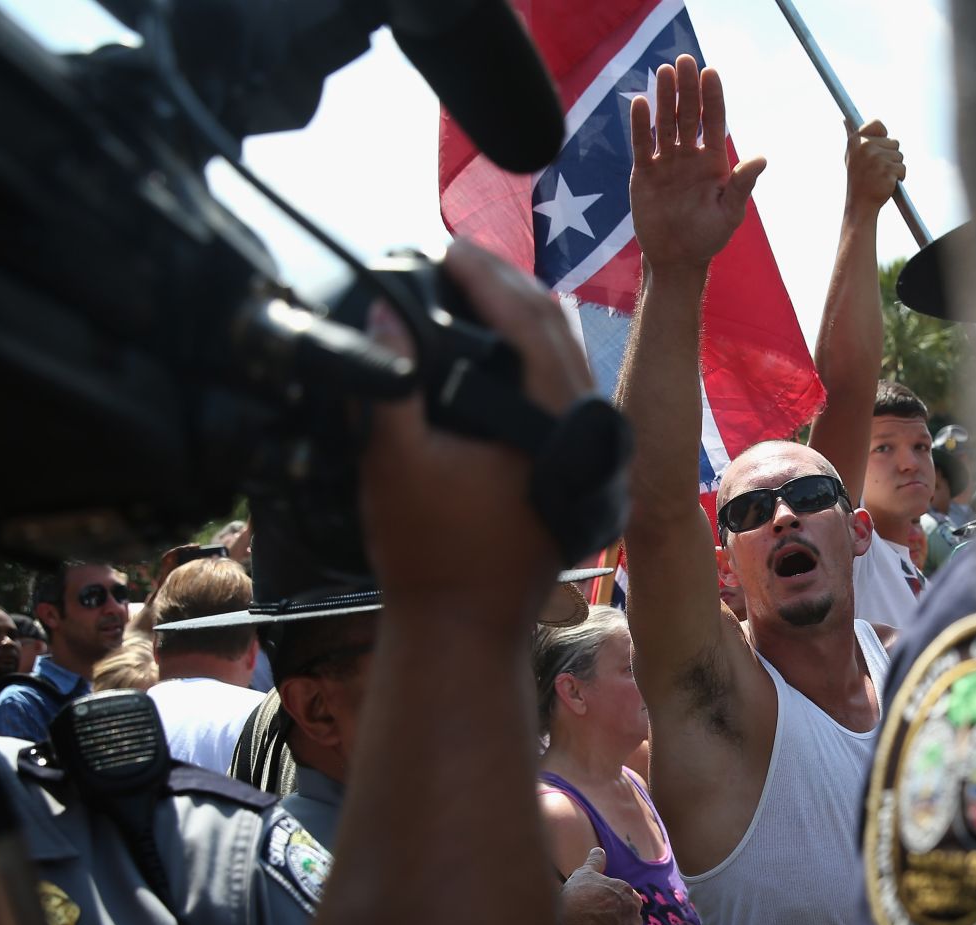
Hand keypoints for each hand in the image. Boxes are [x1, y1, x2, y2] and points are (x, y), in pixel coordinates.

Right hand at [360, 241, 596, 619]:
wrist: (467, 626)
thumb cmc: (429, 554)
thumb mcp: (394, 466)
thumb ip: (389, 389)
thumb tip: (386, 312)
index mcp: (556, 425)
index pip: (530, 324)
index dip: (486, 279)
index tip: (446, 248)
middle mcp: (587, 429)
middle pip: (554, 329)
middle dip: (505, 284)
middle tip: (455, 254)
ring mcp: (589, 446)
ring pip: (563, 354)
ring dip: (518, 314)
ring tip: (469, 283)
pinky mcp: (579, 461)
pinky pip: (560, 383)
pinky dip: (529, 351)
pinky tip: (492, 339)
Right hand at [561, 847, 643, 924]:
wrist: (572, 917)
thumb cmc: (577, 893)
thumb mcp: (585, 872)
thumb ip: (596, 861)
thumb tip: (599, 850)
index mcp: (626, 889)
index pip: (628, 898)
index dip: (615, 905)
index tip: (603, 909)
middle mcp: (633, 907)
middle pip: (631, 916)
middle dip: (621, 920)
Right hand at [629, 54, 765, 271]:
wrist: (677, 258)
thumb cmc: (709, 236)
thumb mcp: (730, 212)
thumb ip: (743, 184)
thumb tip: (762, 158)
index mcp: (714, 160)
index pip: (714, 121)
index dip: (712, 97)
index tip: (710, 72)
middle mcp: (690, 155)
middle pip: (688, 114)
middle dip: (687, 88)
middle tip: (684, 60)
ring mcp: (667, 161)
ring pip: (665, 123)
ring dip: (663, 98)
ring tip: (663, 71)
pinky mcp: (645, 172)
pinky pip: (642, 144)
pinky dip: (640, 125)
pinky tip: (639, 102)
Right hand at [844, 118, 904, 217]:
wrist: (860, 204)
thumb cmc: (858, 179)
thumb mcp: (851, 156)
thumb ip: (854, 138)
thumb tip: (845, 119)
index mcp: (856, 140)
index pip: (877, 124)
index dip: (883, 135)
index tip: (878, 147)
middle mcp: (866, 146)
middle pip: (894, 142)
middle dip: (890, 156)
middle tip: (877, 169)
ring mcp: (877, 158)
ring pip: (900, 156)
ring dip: (894, 167)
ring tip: (880, 176)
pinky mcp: (888, 170)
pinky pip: (902, 169)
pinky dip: (899, 177)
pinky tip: (886, 183)